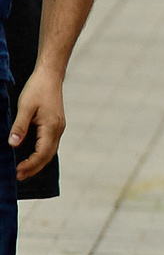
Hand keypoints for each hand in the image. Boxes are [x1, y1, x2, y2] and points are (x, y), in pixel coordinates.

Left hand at [11, 64, 63, 181]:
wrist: (50, 76)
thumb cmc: (37, 89)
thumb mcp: (25, 107)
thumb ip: (20, 126)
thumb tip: (13, 145)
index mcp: (51, 127)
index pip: (42, 152)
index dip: (30, 164)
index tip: (17, 171)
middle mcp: (58, 130)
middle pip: (48, 156)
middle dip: (34, 168)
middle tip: (19, 177)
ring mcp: (59, 128)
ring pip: (50, 152)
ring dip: (38, 163)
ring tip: (24, 170)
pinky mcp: (56, 125)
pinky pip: (50, 145)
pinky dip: (41, 154)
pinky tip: (32, 156)